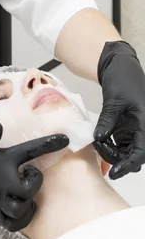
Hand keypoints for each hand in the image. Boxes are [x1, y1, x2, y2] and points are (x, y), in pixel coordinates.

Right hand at [0, 122, 68, 231]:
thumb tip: (0, 127)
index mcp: (0, 161)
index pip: (31, 151)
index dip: (50, 144)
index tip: (65, 140)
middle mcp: (1, 182)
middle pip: (31, 186)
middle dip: (35, 180)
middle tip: (30, 172)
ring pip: (23, 206)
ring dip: (28, 199)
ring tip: (24, 189)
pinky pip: (14, 222)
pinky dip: (22, 217)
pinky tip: (21, 206)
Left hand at [93, 40, 144, 179]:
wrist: (119, 66)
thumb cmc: (122, 79)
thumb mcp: (114, 100)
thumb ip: (107, 120)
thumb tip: (98, 138)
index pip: (141, 152)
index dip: (128, 165)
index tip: (114, 172)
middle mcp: (144, 129)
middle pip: (135, 155)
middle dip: (117, 158)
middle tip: (99, 148)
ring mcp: (135, 130)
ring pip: (127, 152)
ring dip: (113, 152)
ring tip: (98, 143)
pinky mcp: (127, 128)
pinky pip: (120, 145)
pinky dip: (110, 146)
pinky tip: (100, 139)